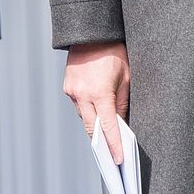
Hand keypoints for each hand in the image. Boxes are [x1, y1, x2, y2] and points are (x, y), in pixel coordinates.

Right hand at [63, 41, 129, 163]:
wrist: (91, 33)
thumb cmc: (113, 52)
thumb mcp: (126, 77)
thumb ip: (123, 103)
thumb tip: (122, 123)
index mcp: (100, 92)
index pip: (108, 128)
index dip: (114, 146)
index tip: (118, 160)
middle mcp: (82, 94)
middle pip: (92, 129)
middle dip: (102, 143)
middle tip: (112, 154)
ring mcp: (72, 91)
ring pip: (84, 118)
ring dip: (95, 126)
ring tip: (107, 133)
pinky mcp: (67, 87)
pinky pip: (78, 106)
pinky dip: (88, 111)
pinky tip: (97, 112)